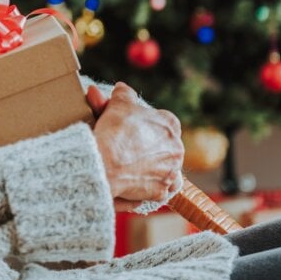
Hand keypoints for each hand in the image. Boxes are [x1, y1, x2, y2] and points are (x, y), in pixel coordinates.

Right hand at [88, 82, 183, 202]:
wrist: (104, 164)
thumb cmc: (113, 132)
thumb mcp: (117, 103)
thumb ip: (123, 94)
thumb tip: (122, 88)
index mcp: (169, 125)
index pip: (166, 121)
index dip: (149, 124)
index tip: (135, 128)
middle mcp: (176, 149)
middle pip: (166, 145)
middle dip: (152, 146)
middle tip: (131, 148)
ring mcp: (170, 172)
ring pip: (166, 168)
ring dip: (155, 167)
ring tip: (135, 167)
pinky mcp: (161, 192)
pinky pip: (161, 189)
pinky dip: (152, 187)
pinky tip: (140, 182)